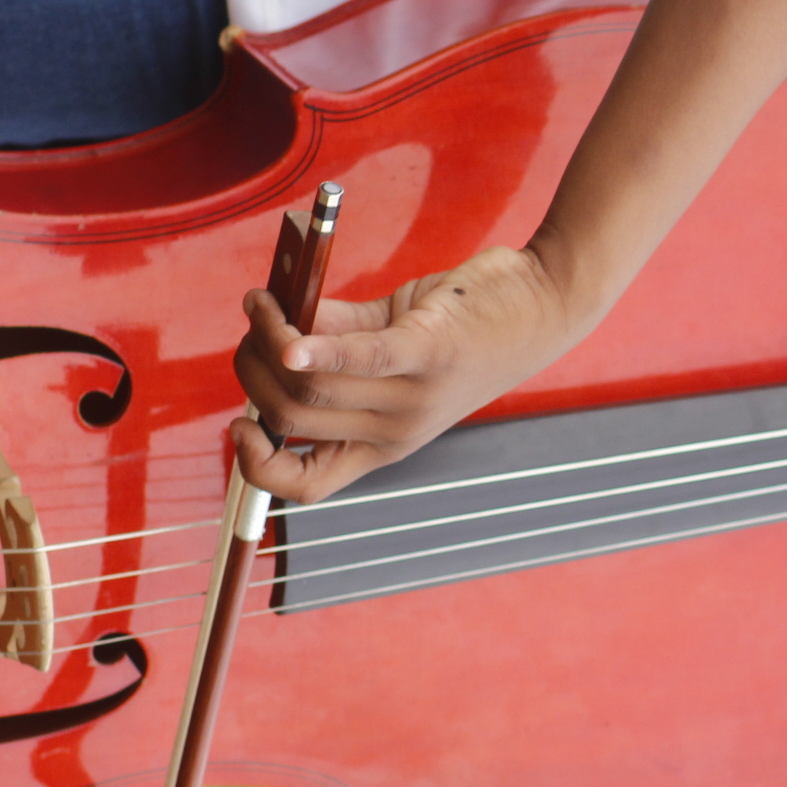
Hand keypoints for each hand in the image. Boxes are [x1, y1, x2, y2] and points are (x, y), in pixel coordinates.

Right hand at [230, 245, 576, 502]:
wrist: (547, 300)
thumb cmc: (468, 320)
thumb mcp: (398, 344)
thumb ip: (338, 340)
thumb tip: (278, 324)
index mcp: (385, 443)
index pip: (308, 485)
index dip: (258, 466)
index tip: (239, 425)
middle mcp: (397, 432)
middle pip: (291, 416)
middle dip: (252, 370)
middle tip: (253, 326)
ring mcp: (415, 397)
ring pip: (311, 385)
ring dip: (269, 337)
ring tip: (264, 301)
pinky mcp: (430, 351)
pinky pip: (359, 355)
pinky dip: (317, 345)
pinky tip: (286, 330)